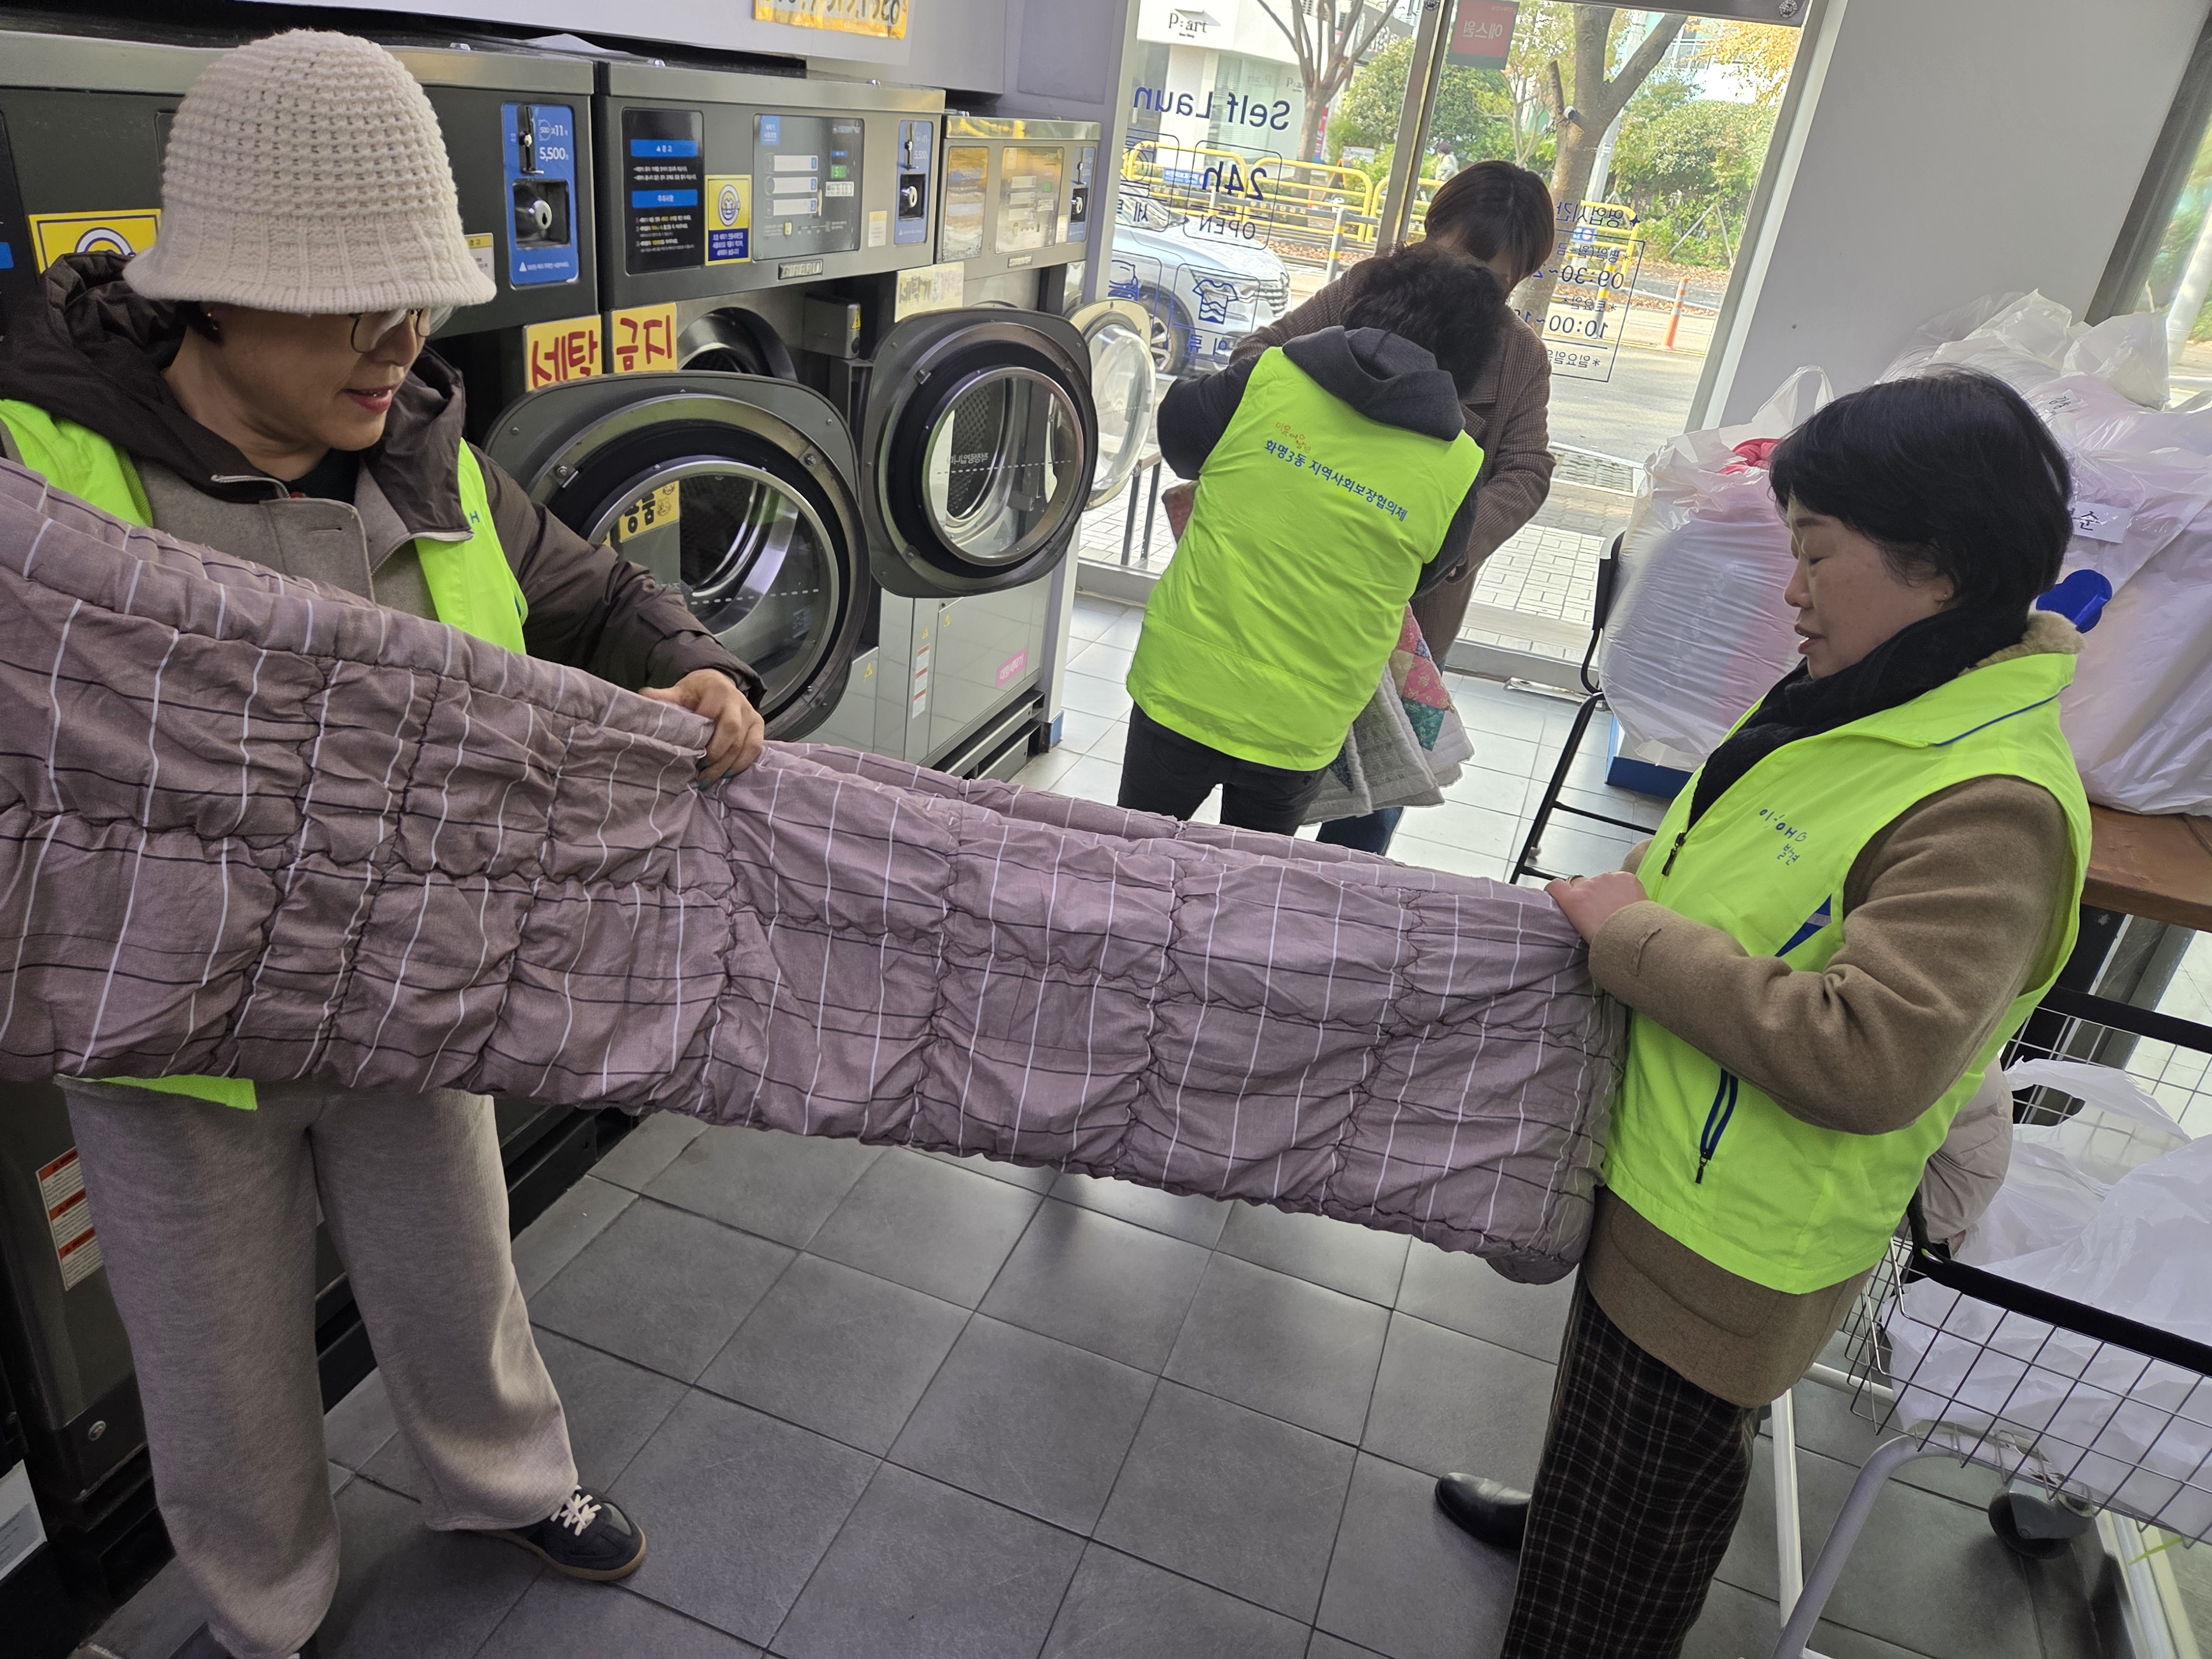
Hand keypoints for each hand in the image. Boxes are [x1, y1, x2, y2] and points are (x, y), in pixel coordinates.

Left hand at [641, 669, 765, 781]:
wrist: (717, 683)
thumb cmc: (696, 691)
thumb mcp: (680, 691)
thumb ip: (666, 697)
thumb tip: (645, 697)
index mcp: (717, 690)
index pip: (711, 715)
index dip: (702, 738)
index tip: (688, 754)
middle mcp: (738, 701)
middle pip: (731, 732)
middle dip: (716, 755)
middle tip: (699, 772)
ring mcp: (751, 713)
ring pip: (744, 744)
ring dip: (726, 765)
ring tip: (708, 779)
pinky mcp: (758, 725)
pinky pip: (755, 748)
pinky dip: (742, 764)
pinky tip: (727, 774)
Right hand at [1544, 870, 1647, 943]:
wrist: (1636, 937)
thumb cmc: (1611, 940)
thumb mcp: (1582, 932)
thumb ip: (1576, 917)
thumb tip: (1579, 916)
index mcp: (1573, 900)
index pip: (1555, 886)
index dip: (1557, 890)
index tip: (1560, 894)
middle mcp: (1588, 885)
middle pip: (1579, 882)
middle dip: (1584, 891)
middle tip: (1595, 907)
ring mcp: (1607, 879)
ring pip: (1601, 880)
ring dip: (1605, 890)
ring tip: (1617, 907)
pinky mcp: (1625, 877)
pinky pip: (1620, 878)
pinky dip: (1623, 887)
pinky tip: (1628, 900)